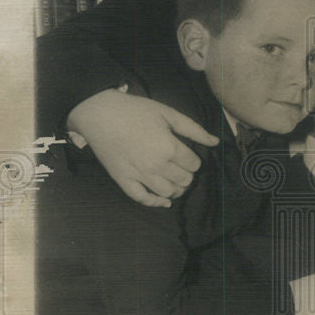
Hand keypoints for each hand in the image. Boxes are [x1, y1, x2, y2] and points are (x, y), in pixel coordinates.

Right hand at [67, 89, 218, 206]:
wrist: (99, 114)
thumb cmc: (135, 111)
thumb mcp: (168, 114)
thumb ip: (194, 129)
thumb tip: (215, 142)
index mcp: (169, 147)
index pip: (194, 165)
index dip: (194, 160)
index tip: (187, 154)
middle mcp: (156, 165)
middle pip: (184, 180)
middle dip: (187, 174)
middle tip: (181, 167)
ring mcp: (139, 175)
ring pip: (168, 192)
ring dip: (176, 189)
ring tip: (176, 182)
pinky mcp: (123, 180)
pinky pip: (142, 199)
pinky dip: (155, 203)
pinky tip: (164, 202)